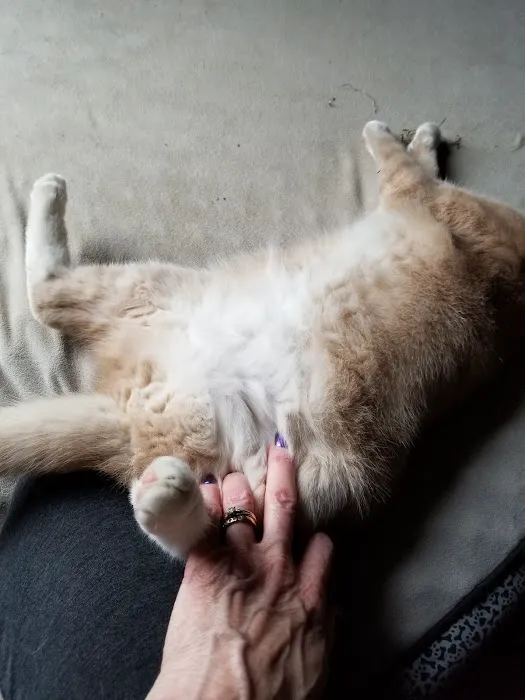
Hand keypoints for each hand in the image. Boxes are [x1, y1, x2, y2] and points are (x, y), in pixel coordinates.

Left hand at [147, 444, 333, 699]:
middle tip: (280, 449)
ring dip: (237, 487)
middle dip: (284, 475)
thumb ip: (326, 635)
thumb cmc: (270, 699)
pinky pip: (205, 525)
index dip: (319, 540)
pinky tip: (201, 490)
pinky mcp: (204, 568)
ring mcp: (240, 563)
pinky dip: (204, 504)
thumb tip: (332, 612)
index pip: (322, 549)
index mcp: (309, 597)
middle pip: (285, 509)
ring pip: (241, 507)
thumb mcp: (316, 674)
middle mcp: (278, 569)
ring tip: (232, 474)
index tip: (315, 537)